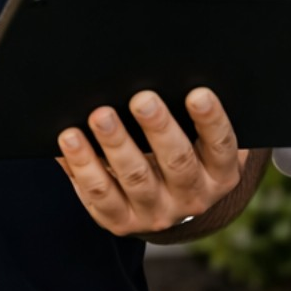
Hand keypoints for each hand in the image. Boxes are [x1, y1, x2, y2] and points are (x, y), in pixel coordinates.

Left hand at [57, 88, 247, 235]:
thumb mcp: (202, 139)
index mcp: (221, 173)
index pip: (221, 145)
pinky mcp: (121, 221)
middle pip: (177, 162)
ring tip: (100, 116)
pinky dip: (82, 165)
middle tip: (142, 99)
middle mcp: (192, 197)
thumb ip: (194, 115)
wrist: (170, 207)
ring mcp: (156, 213)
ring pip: (135, 178)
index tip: (198, 93)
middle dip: (159, 128)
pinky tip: (70, 139)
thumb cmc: (185, 150)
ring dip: (116, 144)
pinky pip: (100, 194)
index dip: (211, 120)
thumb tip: (165, 69)